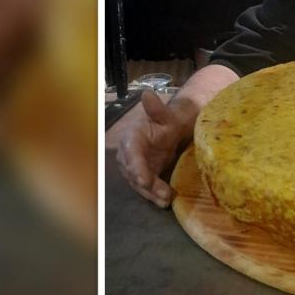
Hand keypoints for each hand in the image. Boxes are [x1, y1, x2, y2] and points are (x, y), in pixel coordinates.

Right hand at [116, 91, 189, 207]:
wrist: (167, 133)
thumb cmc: (165, 123)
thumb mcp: (165, 116)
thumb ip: (157, 109)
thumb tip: (147, 93)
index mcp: (131, 138)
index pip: (132, 155)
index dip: (137, 168)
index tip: (144, 180)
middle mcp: (127, 155)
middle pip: (134, 173)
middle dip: (147, 185)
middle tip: (162, 195)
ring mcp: (133, 167)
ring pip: (139, 184)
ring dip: (152, 194)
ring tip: (166, 201)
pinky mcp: (141, 176)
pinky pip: (146, 188)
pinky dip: (154, 195)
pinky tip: (165, 201)